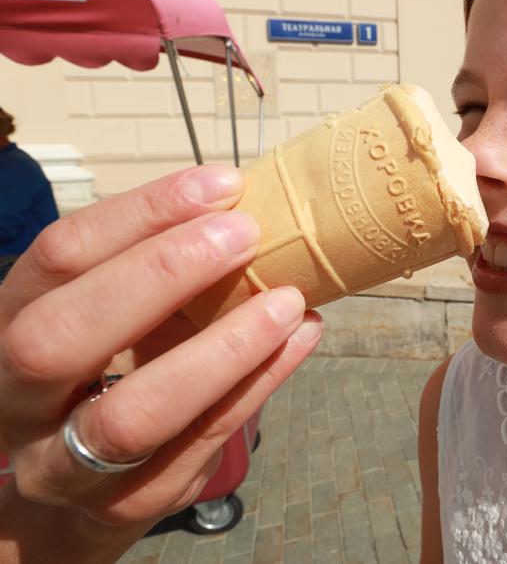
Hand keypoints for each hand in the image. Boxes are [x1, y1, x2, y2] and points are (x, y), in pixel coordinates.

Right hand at [0, 165, 322, 532]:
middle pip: (59, 338)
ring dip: (219, 351)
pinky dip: (255, 386)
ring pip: (130, 414)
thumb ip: (157, 270)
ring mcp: (67, 462)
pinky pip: (196, 444)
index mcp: (14, 323)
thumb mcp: (114, 312)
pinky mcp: (128, 501)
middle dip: (158, 276)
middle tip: (243, 235)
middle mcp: (20, 397)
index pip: (58, 257)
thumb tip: (241, 209)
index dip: (140, 214)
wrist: (82, 491)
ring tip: (288, 302)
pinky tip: (298, 340)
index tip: (220, 185)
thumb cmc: (109, 372)